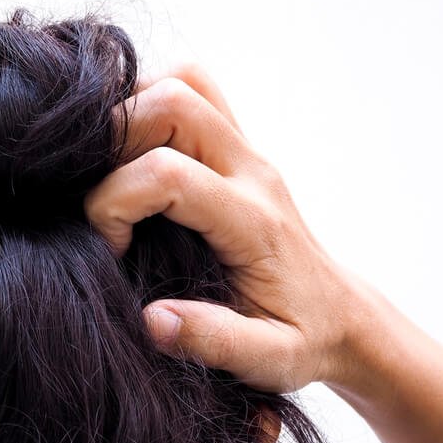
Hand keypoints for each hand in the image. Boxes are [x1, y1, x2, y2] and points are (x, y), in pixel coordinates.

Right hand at [85, 64, 360, 391]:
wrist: (343, 317)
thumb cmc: (304, 340)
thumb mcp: (269, 360)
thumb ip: (212, 340)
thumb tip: (151, 319)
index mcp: (253, 220)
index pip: (167, 174)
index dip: (114, 203)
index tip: (109, 248)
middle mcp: (251, 170)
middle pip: (172, 101)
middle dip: (113, 140)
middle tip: (99, 197)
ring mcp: (246, 151)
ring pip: (182, 81)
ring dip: (132, 111)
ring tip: (111, 173)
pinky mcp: (236, 148)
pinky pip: (191, 91)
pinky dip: (150, 104)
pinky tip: (132, 158)